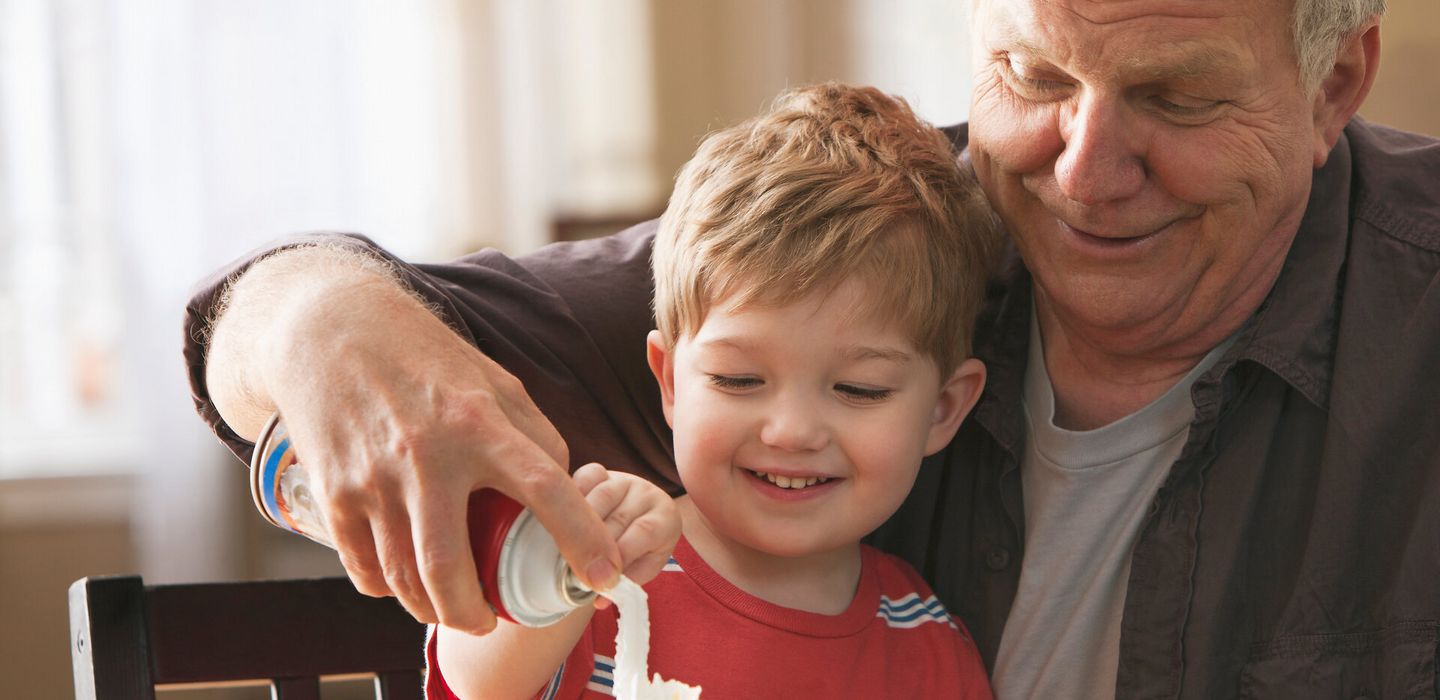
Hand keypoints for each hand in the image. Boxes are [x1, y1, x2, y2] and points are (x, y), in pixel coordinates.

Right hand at [206, 246, 623, 634]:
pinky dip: (389, 589)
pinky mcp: (333, 493)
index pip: (544, 486)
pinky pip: (365, 568)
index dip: (581, 536)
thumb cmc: (429, 358)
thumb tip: (567, 490)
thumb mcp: (497, 383)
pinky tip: (406, 584)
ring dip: (433, 610)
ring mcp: (374, 478)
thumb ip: (535, 437)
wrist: (333, 330)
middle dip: (475, 613)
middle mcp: (426, 455)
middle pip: (451, 566)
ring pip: (404, 577)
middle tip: (492, 622)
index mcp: (479, 422)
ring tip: (455, 610)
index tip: (605, 575)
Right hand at [572, 463, 680, 588]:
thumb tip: (600, 598)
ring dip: (578, 528)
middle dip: (595, 548)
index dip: (620, 556)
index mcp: (666, 517)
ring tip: (569, 551)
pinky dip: (571, 500)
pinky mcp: (598, 472)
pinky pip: (582, 481)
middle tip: (576, 570)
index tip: (599, 578)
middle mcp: (647, 493)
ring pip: (597, 500)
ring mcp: (621, 479)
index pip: (645, 532)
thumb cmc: (637, 553)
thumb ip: (624, 582)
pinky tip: (564, 522)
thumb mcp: (638, 570)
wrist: (628, 528)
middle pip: (617, 519)